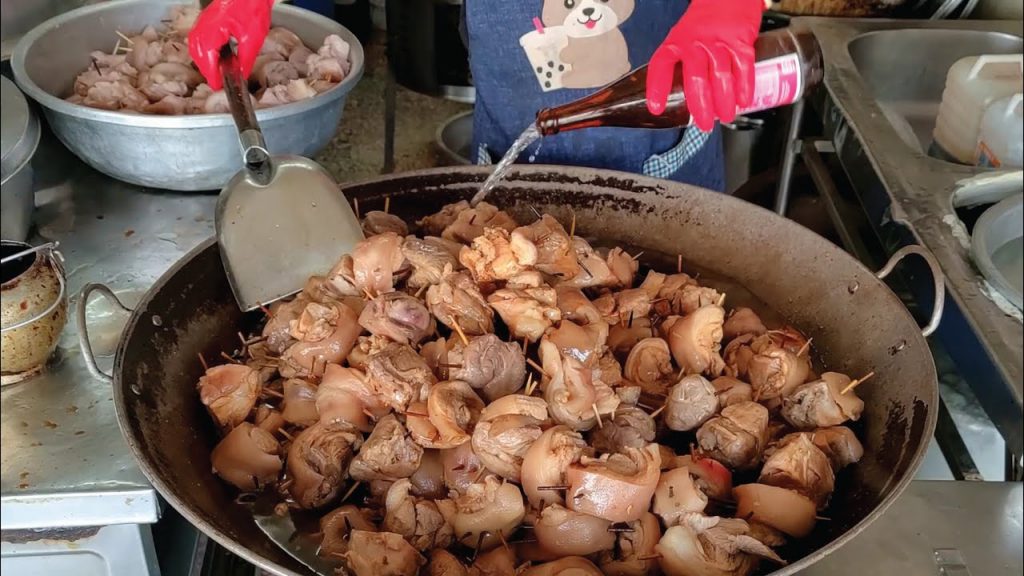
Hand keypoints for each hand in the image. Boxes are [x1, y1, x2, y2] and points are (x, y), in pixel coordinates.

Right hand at [188, 0, 273, 89]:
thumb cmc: (251, 6)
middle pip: (198, 55)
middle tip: (218, 82)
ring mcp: (203, 22)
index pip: (208, 60)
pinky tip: (214, 56)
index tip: (218, 87)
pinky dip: (204, 51)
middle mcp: (203, 27)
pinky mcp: (206, 20)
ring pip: (196, 47)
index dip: (213, 76)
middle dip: (207, 70)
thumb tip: (241, 75)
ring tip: (216, 72)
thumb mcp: (253, 39)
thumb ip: (245, 60)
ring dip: (204, 61)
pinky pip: (198, 39)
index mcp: (212, 32)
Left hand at [646, 0, 763, 131]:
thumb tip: (678, 97)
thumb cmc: (704, 20)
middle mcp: (696, 43)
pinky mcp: (741, 41)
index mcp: (676, 42)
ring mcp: (719, 43)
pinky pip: (744, 67)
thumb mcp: (683, 36)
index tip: (657, 108)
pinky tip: (744, 101)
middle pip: (695, 79)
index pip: (661, 64)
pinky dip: (745, 86)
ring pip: (720, 76)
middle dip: (700, 107)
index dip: (657, 88)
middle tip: (703, 125)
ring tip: (725, 117)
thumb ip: (681, 63)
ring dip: (724, 101)